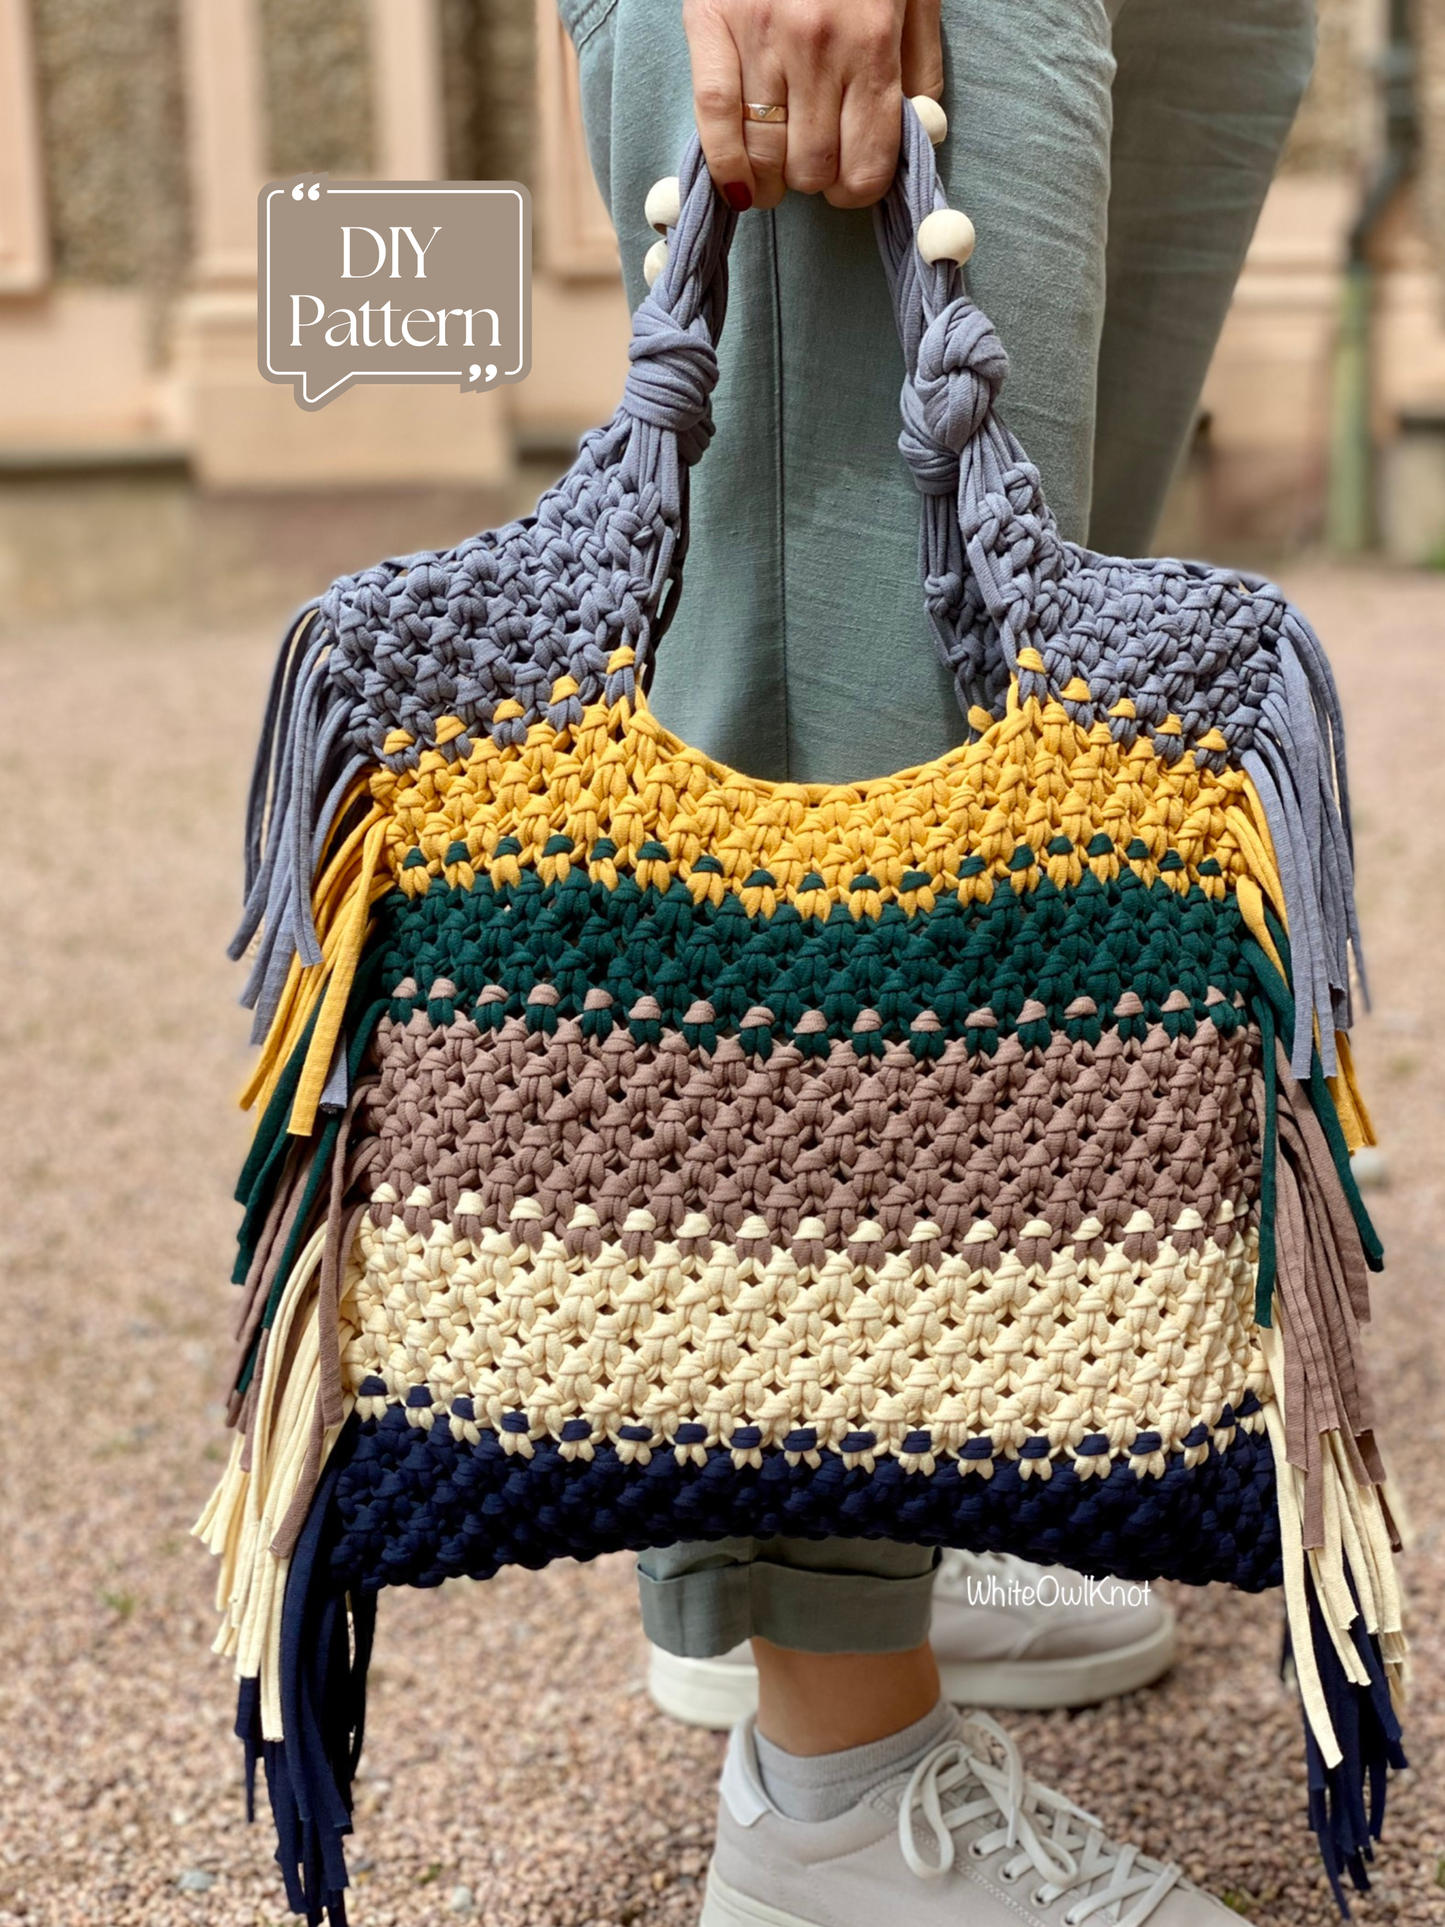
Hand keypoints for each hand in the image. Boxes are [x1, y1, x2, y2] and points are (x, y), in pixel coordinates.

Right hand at [682, 0, 942, 212]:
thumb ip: (920, 67)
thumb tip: (919, 134)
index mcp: (873, 43)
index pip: (866, 164)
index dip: (858, 190)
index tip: (852, 181)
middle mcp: (819, 47)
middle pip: (813, 169)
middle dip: (816, 179)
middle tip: (815, 162)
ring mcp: (761, 38)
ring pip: (765, 156)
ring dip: (773, 182)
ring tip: (776, 175)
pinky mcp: (712, 26)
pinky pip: (714, 121)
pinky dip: (725, 168)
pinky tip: (739, 187)